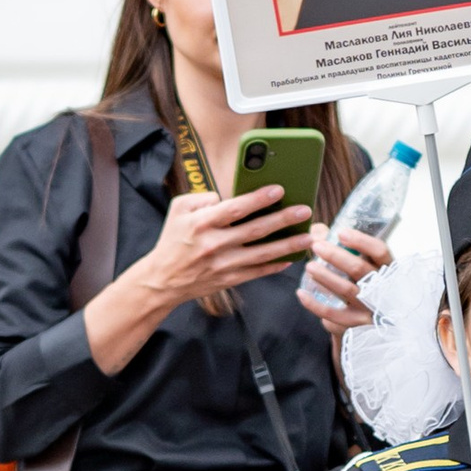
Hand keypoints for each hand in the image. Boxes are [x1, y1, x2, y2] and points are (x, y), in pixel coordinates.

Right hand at [141, 181, 317, 312]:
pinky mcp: (229, 280)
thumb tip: (228, 196)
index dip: (258, 199)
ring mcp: (223, 264)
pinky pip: (257, 272)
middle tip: (305, 210)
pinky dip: (275, 266)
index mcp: (201, 223)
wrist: (162, 280)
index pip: (235, 208)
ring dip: (288, 245)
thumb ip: (202, 198)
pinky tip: (292, 259)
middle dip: (283, 219)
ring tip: (309, 237)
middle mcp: (214, 244)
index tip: (279, 189)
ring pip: (262, 254)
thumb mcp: (178, 210)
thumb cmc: (173, 240)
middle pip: (255, 230)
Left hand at [298, 223, 391, 342]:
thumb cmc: (365, 290)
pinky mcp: (356, 326)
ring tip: (309, 266)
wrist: (375, 328)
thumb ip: (342, 249)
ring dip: (325, 276)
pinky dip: (314, 304)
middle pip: (359, 269)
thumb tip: (316, 231)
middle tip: (316, 246)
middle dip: (335, 256)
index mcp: (388, 270)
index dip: (361, 241)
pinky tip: (301, 293)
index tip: (340, 233)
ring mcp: (370, 309)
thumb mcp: (363, 269)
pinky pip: (332, 315)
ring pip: (345, 290)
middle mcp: (383, 289)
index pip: (380, 251)